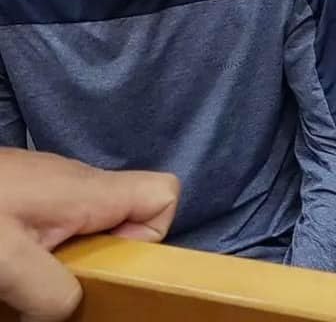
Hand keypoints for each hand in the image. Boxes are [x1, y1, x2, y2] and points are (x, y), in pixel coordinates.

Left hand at [0, 148, 179, 320]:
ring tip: (31, 279)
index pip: (163, 192)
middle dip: (110, 260)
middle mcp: (84, 184)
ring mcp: (61, 188)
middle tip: (62, 283)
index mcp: (89, 191)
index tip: (114, 264)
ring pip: (100, 225)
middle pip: (133, 217)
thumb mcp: (4, 260)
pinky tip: (17, 265)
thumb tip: (70, 307)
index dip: (153, 233)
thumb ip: (50, 291)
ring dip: (78, 262)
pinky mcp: (40, 195)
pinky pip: (70, 225)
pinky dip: (55, 252)